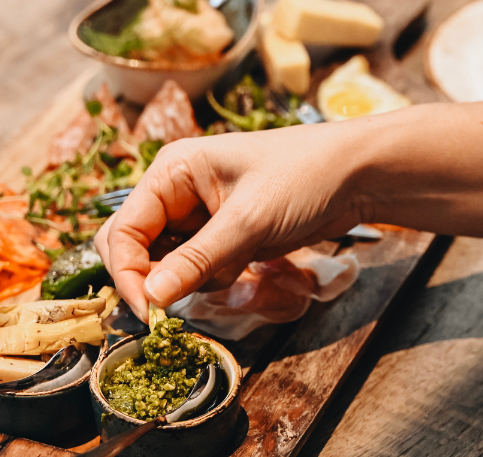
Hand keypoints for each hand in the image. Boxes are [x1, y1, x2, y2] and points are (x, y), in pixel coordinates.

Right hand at [94, 122, 366, 318]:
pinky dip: (224, 281)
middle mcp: (177, 193)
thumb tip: (150, 297)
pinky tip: (257, 271)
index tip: (150, 312)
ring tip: (248, 273)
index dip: (128, 274)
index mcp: (172, 172)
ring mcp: (201, 217)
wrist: (358, 175)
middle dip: (162, 280)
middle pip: (138, 251)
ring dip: (202, 283)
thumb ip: (197, 261)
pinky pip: (204, 272)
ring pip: (173, 268)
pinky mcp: (224, 238)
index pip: (123, 231)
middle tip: (186, 304)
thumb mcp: (249, 221)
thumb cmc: (305, 177)